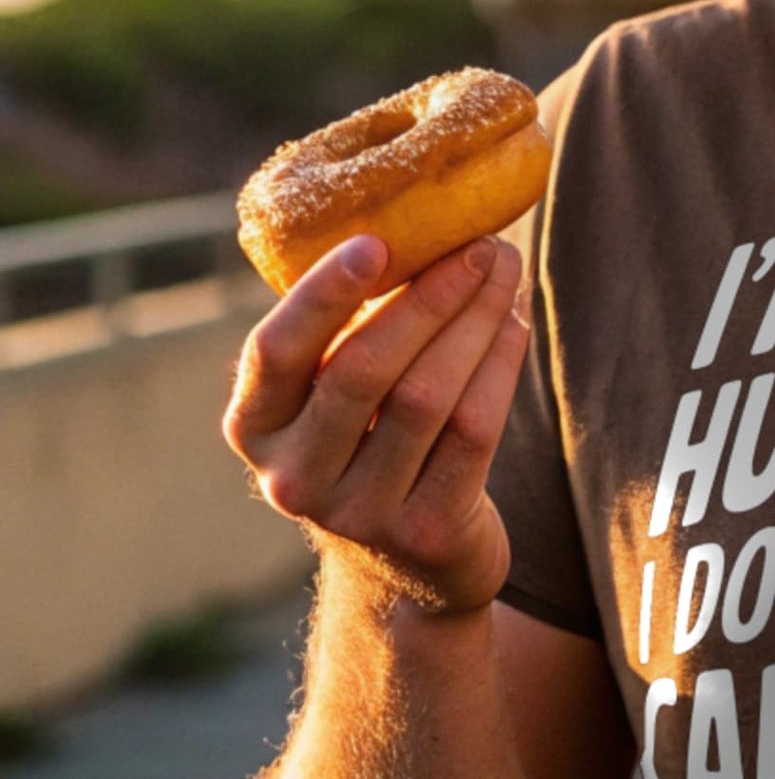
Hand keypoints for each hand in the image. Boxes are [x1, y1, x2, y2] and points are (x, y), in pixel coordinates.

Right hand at [223, 233, 530, 614]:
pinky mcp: (426, 532)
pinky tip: (515, 323)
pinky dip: (499, 366)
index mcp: (255, 425)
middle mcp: (293, 475)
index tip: (375, 240)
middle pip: (364, 371)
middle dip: (429, 298)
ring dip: (475, 321)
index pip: (274, 353)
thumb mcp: (336, 390)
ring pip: (427, 397)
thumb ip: (350, 323)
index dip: (322, 295)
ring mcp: (358, 513)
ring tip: (504, 271)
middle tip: (479, 246)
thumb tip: (419, 216)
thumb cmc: (372, 437)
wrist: (408, 562)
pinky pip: (474, 432)